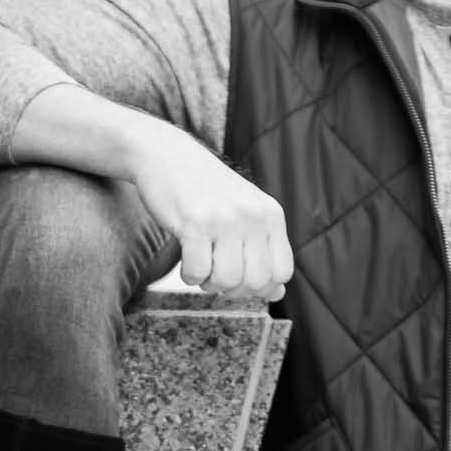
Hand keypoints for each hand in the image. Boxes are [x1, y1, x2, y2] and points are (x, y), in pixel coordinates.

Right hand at [121, 120, 292, 295]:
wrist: (168, 156)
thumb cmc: (206, 191)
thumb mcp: (245, 215)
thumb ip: (263, 252)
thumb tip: (277, 294)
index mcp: (271, 215)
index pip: (282, 272)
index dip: (261, 286)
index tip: (240, 277)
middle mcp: (253, 216)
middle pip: (256, 282)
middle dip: (232, 288)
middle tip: (216, 272)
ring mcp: (225, 219)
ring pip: (227, 281)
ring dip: (209, 283)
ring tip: (201, 264)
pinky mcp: (194, 223)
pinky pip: (197, 272)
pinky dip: (188, 275)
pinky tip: (186, 258)